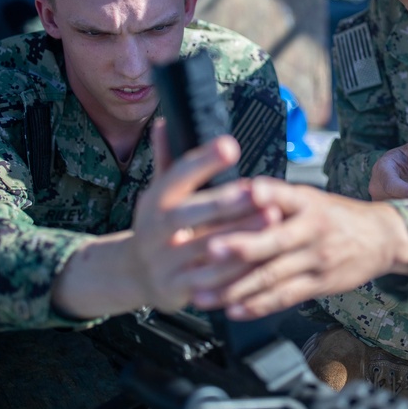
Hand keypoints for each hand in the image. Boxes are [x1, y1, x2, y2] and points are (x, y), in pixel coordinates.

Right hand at [125, 123, 278, 312]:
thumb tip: (165, 121)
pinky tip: (264, 256)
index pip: (179, 174)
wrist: (134, 273)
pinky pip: (211, 280)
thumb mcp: (160, 192)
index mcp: (157, 198)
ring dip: (241, 233)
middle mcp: (157, 227)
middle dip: (228, 202)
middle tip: (260, 190)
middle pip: (193, 212)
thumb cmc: (159, 224)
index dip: (204, 161)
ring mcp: (165, 259)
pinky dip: (238, 269)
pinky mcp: (176, 287)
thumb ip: (168, 159)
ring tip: (273, 218)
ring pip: (206, 247)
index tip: (230, 146)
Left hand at [189, 179, 407, 318]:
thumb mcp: (311, 197)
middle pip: (275, 241)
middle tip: (210, 249)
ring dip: (235, 287)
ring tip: (203, 293)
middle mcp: (312, 230)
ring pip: (272, 276)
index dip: (264, 195)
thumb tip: (235, 193)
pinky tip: (233, 310)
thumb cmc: (336, 216)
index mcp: (307, 202)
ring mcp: (316, 260)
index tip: (241, 193)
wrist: (382, 238)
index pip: (285, 195)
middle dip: (240, 247)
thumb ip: (275, 197)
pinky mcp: (318, 285)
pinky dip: (256, 306)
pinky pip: (284, 298)